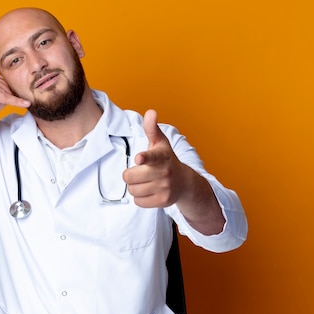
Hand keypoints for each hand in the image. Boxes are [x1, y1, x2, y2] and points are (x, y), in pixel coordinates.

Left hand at [124, 109, 225, 233]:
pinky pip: (138, 202)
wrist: (184, 182)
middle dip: (129, 175)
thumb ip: (152, 128)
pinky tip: (149, 191)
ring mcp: (165, 188)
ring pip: (133, 191)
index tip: (138, 158)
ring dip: (134, 187)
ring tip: (145, 182)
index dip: (144, 157)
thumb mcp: (160, 143)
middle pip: (130, 177)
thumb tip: (151, 112)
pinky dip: (140, 198)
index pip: (151, 157)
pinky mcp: (163, 201)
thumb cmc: (166, 159)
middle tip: (138, 172)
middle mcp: (164, 172)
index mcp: (161, 156)